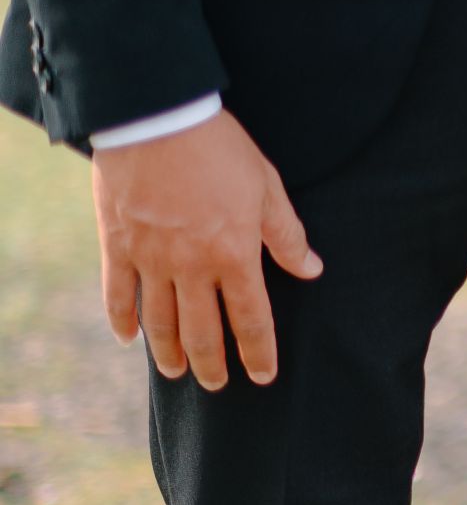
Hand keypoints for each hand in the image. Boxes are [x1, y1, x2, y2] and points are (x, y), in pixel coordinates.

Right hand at [92, 109, 321, 389]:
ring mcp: (150, 259)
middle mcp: (191, 266)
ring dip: (169, 352)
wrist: (158, 119)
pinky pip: (117, 294)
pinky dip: (122, 320)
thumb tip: (311, 270)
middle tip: (218, 385)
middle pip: (202, 331)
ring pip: (160, 322)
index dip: (258, 352)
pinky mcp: (117, 246)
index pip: (251, 318)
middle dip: (212, 364)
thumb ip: (286, 235)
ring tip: (177, 373)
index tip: (263, 376)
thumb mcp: (267, 188)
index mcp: (234, 254)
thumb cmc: (220, 151)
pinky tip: (128, 339)